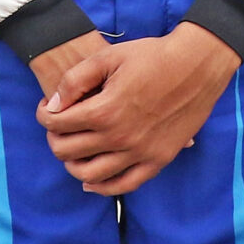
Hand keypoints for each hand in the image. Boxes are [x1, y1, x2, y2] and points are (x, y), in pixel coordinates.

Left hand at [35, 23, 240, 195]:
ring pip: (89, 174)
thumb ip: (74, 80)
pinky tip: (92, 180)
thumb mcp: (110, 56)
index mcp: (104, 111)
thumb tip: (53, 105)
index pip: (55, 124)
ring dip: (72, 164)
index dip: (44, 115)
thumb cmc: (154, 56)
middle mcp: (119, 137)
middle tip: (59, 127)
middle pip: (67, 152)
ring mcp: (140, 152)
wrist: (199, 64)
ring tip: (74, 151)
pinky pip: (124, 185)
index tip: (48, 108)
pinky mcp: (159, 159)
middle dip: (54, 138)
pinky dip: (102, 187)